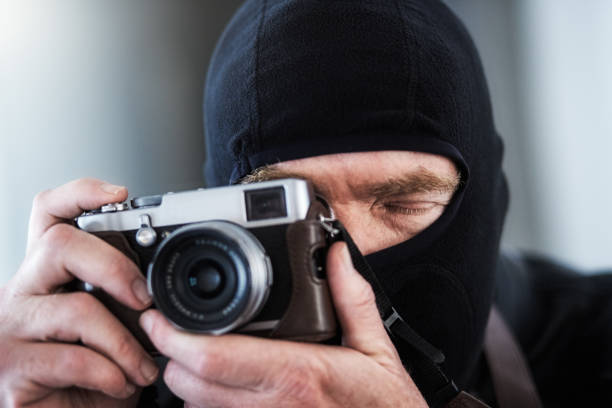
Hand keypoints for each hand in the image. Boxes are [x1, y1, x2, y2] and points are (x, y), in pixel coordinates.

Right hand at [0, 178, 158, 406]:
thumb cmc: (91, 369)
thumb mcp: (111, 323)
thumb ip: (123, 295)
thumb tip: (162, 281)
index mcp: (48, 273)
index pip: (48, 214)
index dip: (78, 194)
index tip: (117, 192)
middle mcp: (22, 291)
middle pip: (59, 245)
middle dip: (115, 267)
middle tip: (144, 300)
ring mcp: (11, 330)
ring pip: (76, 309)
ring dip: (125, 342)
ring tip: (141, 367)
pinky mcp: (12, 370)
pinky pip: (74, 359)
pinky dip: (111, 374)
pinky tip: (119, 384)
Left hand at [140, 242, 427, 406]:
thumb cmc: (383, 405)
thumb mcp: (376, 348)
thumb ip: (352, 297)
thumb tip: (337, 256)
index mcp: (296, 372)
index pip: (212, 357)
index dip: (173, 338)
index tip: (159, 318)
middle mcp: (272, 404)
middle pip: (188, 383)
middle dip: (172, 356)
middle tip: (174, 332)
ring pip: (195, 406)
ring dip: (187, 381)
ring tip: (196, 356)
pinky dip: (206, 405)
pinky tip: (220, 388)